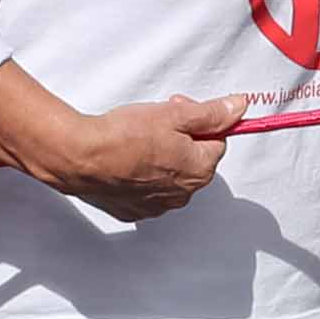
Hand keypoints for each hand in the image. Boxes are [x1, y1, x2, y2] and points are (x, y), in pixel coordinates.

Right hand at [0, 84, 252, 219]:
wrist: (79, 158)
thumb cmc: (124, 135)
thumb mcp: (174, 114)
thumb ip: (211, 113)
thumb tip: (240, 108)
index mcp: (200, 171)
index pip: (216, 141)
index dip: (199, 120)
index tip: (177, 108)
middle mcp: (183, 195)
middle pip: (194, 160)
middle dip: (182, 138)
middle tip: (156, 119)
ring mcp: (157, 206)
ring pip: (170, 175)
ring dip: (161, 156)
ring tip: (136, 139)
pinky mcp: (132, 210)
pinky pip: (146, 189)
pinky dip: (141, 173)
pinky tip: (124, 158)